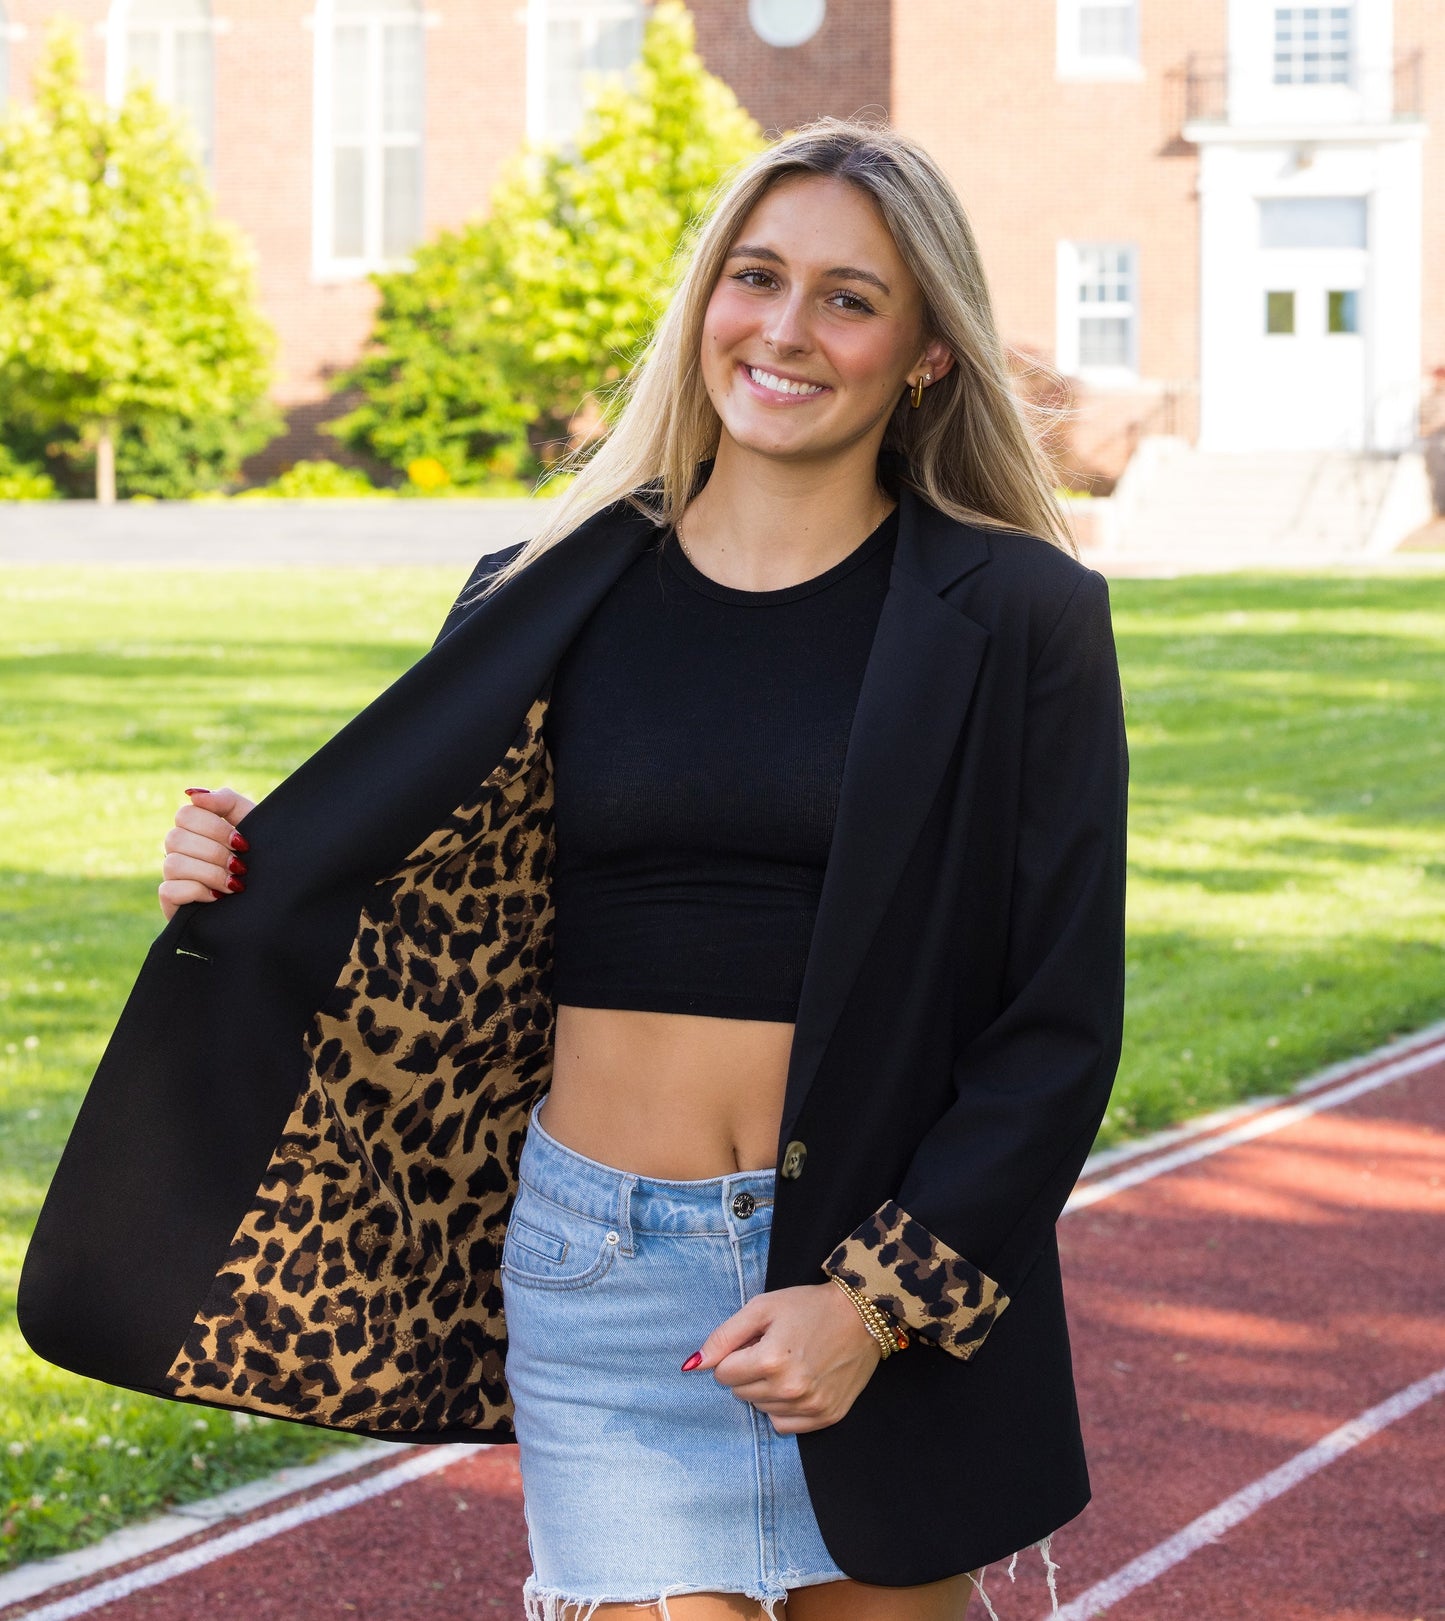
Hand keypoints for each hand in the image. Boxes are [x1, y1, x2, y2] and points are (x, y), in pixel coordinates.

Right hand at [159, 785, 256, 919]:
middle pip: (176, 837)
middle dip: (215, 853)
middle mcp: (178, 848)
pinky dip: (197, 892)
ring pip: (173, 863)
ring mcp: (172, 875)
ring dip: (210, 874)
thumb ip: (226, 801)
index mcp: (195, 827)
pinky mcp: (170, 901)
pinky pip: (169, 889)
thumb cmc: (262, 856)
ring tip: (235, 884)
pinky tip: (217, 897)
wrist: (274, 899)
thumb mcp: (251, 822)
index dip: (215, 828)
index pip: (186, 814)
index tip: (242, 843)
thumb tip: (192, 794)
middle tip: (240, 866)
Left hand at [686, 1281, 881, 1433]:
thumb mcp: (762, 1308)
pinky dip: (784, 1408)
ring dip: (767, 1390)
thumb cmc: (808, 1306)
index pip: (723, 1374)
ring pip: (761, 1409)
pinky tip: (798, 1385)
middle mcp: (789, 1390)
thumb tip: (693, 1365)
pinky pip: (784, 1425)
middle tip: (773, 1349)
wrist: (862, 1315)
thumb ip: (724, 1336)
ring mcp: (809, 1406)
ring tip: (789, 1364)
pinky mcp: (826, 1417)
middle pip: (741, 1394)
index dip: (734, 1356)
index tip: (754, 1342)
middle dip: (749, 1372)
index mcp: (770, 1360)